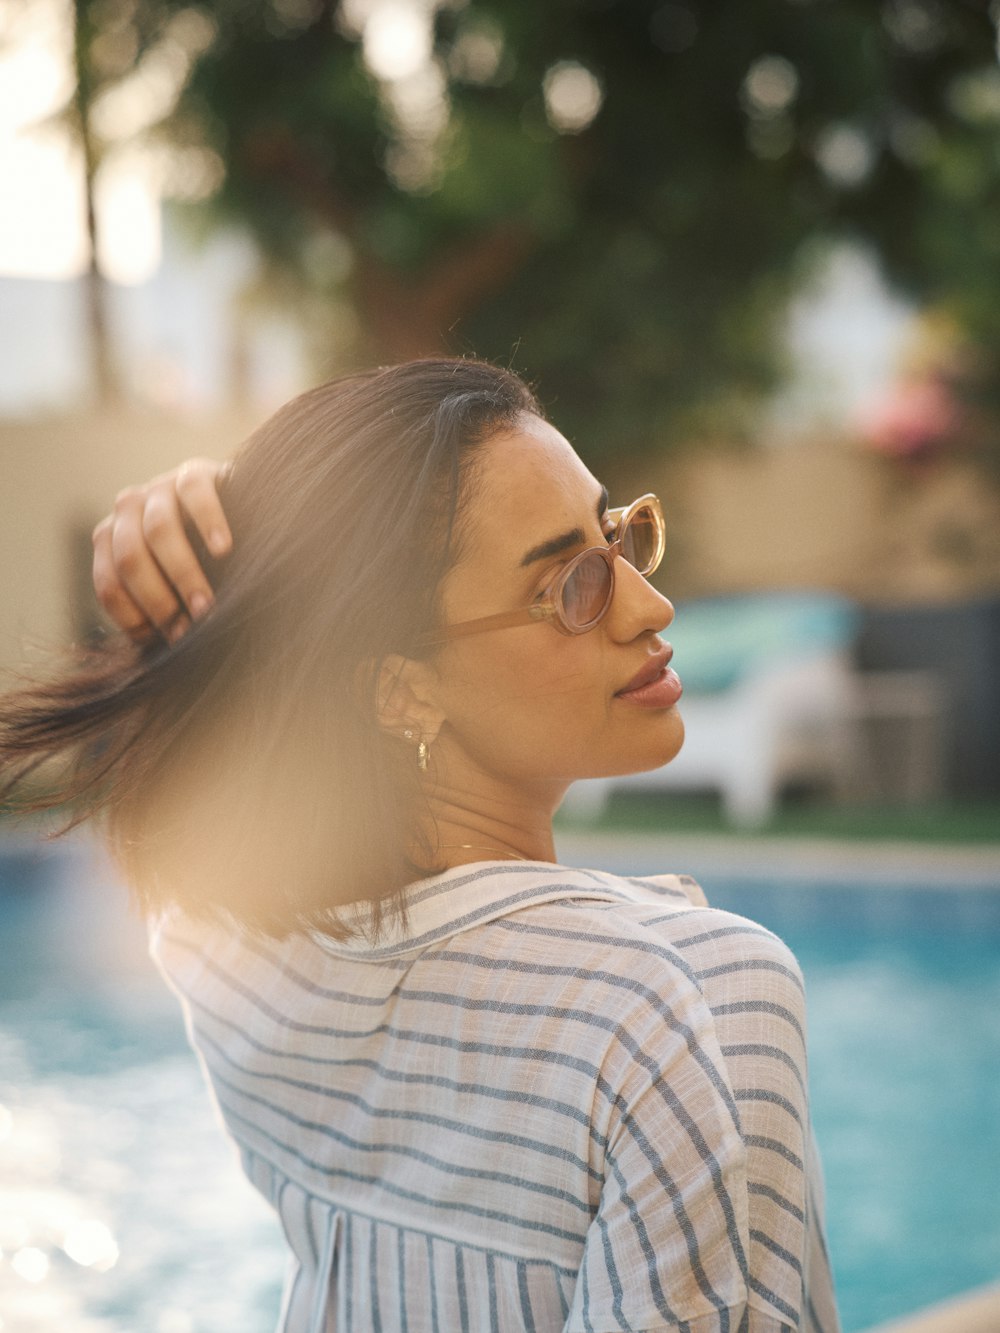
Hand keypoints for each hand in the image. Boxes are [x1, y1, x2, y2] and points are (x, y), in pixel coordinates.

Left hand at [91, 458, 232, 642]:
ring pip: (159, 530)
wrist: (244, 513)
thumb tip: (154, 658)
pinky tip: (225, 550)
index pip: (108, 584)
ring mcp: (159, 487)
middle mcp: (127, 510)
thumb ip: (160, 610)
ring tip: (207, 605)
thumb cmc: (205, 565)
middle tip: (191, 630)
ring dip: (183, 573)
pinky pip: (194, 493)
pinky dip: (209, 523)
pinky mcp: (194, 471)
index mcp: (112, 541)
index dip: (134, 618)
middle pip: (130, 558)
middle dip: (160, 600)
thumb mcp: (174, 589)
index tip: (169, 642)